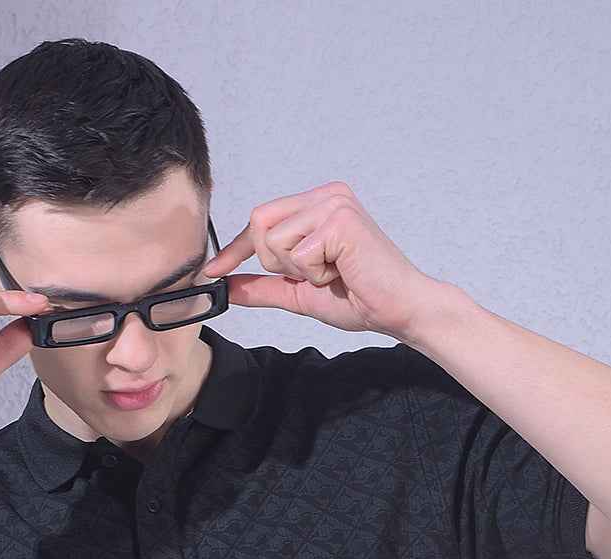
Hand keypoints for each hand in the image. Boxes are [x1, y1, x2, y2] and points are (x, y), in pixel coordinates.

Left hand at [200, 181, 452, 343]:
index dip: (235, 249)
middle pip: (259, 223)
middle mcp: (325, 196)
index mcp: (316, 205)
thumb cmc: (359, 298)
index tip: (213, 271)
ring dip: (298, 270)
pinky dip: (315, 274)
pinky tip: (343, 272)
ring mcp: (333, 203)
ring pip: (276, 241)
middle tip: (314, 274)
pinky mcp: (340, 219)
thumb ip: (263, 286)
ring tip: (333, 272)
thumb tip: (226, 287)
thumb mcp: (299, 292)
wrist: (397, 310)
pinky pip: (298, 254)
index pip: (261, 221)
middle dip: (275, 261)